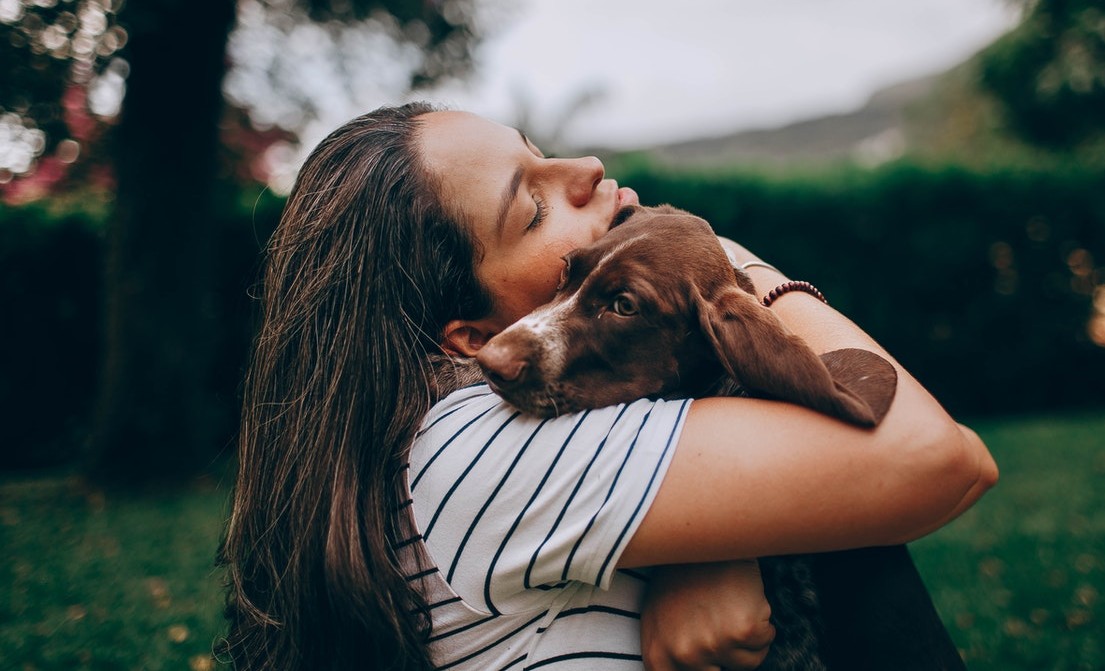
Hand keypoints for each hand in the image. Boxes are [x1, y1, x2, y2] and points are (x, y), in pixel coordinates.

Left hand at [641, 560, 774, 670]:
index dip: (708, 669)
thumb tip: (686, 668)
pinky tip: (744, 596)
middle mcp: (683, 654)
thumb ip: (668, 651)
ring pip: (748, 661)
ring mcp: (713, 644)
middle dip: (726, 654)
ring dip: (747, 637)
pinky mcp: (742, 631)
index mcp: (658, 654)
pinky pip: (765, 641)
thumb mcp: (657, 615)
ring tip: (729, 603)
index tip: (714, 660)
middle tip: (719, 623)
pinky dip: (763, 622)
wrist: (703, 533)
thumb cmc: (681, 573)